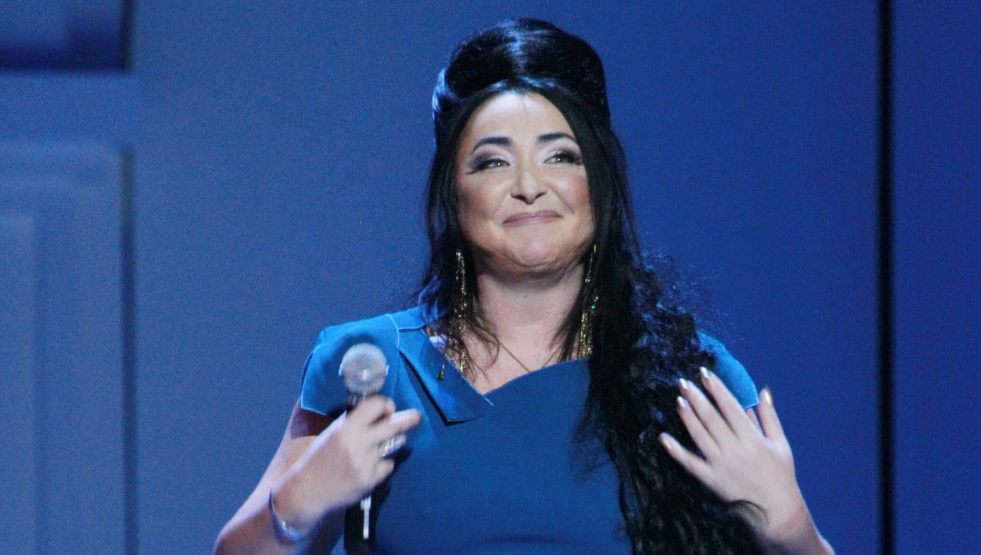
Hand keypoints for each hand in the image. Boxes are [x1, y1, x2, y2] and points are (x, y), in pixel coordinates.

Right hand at [272, 397, 420, 533]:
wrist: (308, 489)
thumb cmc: (321, 457)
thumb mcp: (334, 432)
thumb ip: (356, 422)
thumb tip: (383, 412)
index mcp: (346, 426)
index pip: (376, 405)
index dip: (386, 405)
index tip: (389, 409)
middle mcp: (358, 442)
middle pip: (394, 425)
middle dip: (409, 419)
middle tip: (417, 417)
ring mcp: (366, 461)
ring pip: (394, 445)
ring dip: (393, 442)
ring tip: (383, 445)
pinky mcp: (370, 479)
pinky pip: (388, 465)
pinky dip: (383, 464)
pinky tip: (370, 467)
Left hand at [658, 369, 809, 543]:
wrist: (776, 511)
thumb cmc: (780, 474)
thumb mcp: (781, 444)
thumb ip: (769, 417)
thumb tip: (763, 391)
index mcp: (753, 439)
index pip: (731, 407)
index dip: (717, 389)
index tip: (705, 373)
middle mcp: (735, 450)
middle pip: (712, 419)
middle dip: (697, 398)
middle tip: (683, 382)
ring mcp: (721, 465)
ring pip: (700, 436)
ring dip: (688, 417)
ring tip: (678, 400)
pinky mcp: (711, 479)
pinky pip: (690, 463)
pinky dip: (675, 451)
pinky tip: (663, 437)